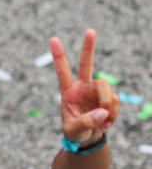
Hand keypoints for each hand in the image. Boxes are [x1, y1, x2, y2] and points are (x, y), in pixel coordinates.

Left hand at [50, 29, 119, 146]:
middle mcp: (82, 87)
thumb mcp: (74, 131)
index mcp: (67, 92)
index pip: (62, 72)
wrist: (87, 137)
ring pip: (106, 88)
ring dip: (107, 104)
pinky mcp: (109, 97)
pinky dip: (113, 113)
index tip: (53, 39)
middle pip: (86, 64)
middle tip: (89, 30)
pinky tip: (107, 122)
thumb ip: (86, 123)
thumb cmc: (74, 133)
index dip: (59, 56)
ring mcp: (96, 91)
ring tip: (103, 121)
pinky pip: (115, 101)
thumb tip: (102, 112)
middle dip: (88, 47)